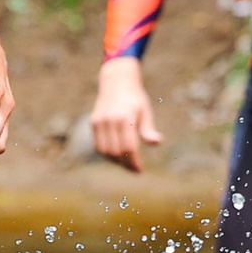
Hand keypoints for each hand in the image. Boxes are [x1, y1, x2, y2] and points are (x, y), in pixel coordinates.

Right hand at [89, 57, 161, 172]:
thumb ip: (148, 130)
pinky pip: (98, 145)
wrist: (117, 82)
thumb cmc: (135, 99)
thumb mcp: (145, 112)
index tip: (140, 170)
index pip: (129, 148)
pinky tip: (116, 154)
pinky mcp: (94, 122)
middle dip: (126, 164)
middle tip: (134, 169)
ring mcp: (100, 121)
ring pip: (105, 151)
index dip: (135, 162)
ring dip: (115, 161)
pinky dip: (107, 153)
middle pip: (116, 152)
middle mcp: (110, 120)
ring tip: (126, 163)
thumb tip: (157, 143)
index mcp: (125, 118)